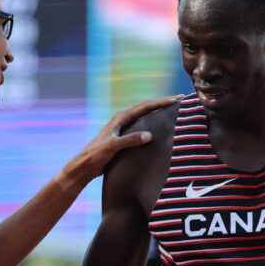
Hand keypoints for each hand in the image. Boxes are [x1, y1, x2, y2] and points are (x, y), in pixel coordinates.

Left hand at [65, 95, 181, 179]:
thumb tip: (149, 135)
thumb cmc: (95, 156)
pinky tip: (160, 129)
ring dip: (158, 112)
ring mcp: (123, 128)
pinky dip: (153, 124)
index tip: (176, 99)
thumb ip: (129, 140)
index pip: (145, 106)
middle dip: (163, 103)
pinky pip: (142, 127)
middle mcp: (122, 120)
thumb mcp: (112, 146)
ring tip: (173, 111)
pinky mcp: (124, 137)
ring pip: (144, 116)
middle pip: (146, 108)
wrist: (84, 166)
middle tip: (180, 101)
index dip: (161, 102)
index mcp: (120, 118)